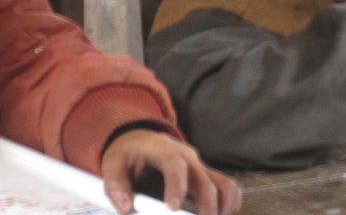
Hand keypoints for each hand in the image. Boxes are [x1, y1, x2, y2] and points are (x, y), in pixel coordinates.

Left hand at [101, 129, 241, 214]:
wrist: (143, 140)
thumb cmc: (129, 154)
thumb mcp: (113, 164)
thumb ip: (116, 186)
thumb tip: (126, 207)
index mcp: (163, 149)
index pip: (174, 165)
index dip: (176, 185)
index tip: (172, 208)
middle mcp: (187, 156)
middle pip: (204, 178)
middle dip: (206, 204)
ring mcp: (200, 166)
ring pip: (222, 182)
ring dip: (224, 205)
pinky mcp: (206, 175)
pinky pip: (227, 186)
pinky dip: (230, 202)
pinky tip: (223, 214)